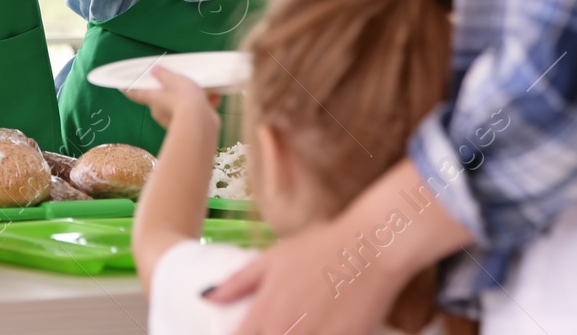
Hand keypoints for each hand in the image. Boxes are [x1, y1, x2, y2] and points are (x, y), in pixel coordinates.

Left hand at [124, 65, 220, 130]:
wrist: (200, 123)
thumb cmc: (183, 98)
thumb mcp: (174, 79)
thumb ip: (165, 74)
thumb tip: (154, 70)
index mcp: (152, 99)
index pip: (136, 93)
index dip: (128, 89)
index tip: (121, 87)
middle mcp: (159, 111)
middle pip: (162, 99)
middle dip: (173, 92)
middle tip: (183, 83)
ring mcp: (173, 121)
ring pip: (180, 106)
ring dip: (191, 99)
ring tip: (206, 91)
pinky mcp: (188, 128)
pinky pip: (193, 114)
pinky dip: (202, 107)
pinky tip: (214, 100)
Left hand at [208, 218, 401, 334]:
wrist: (371, 250)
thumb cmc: (321, 248)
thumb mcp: (273, 259)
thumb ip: (237, 283)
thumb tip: (205, 296)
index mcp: (265, 313)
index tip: (244, 333)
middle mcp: (286, 332)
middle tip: (277, 326)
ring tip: (298, 327)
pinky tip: (319, 330)